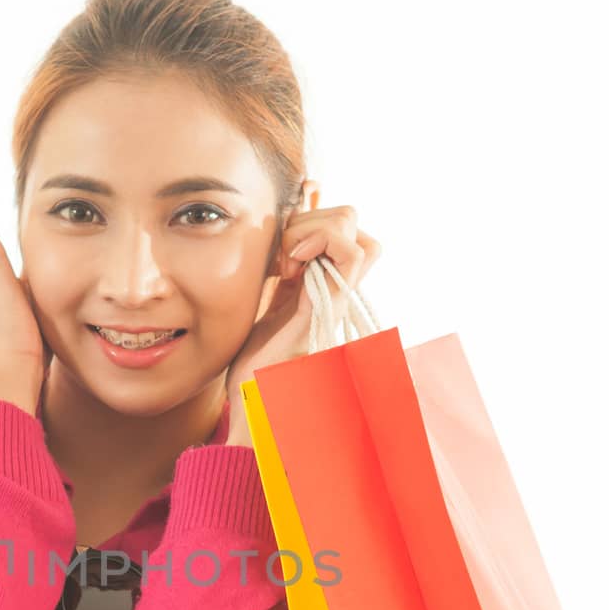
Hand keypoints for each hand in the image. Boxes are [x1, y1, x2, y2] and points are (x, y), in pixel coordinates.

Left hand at [224, 191, 380, 445]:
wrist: (249, 392)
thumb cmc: (252, 354)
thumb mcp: (264, 296)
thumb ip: (280, 266)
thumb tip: (284, 221)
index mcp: (320, 281)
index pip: (340, 226)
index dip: (310, 217)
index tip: (278, 245)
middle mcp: (335, 288)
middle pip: (352, 223)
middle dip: (310, 220)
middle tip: (281, 255)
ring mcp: (336, 298)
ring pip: (359, 235)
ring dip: (315, 231)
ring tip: (286, 263)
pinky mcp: (328, 307)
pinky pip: (352, 256)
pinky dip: (321, 242)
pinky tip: (288, 267)